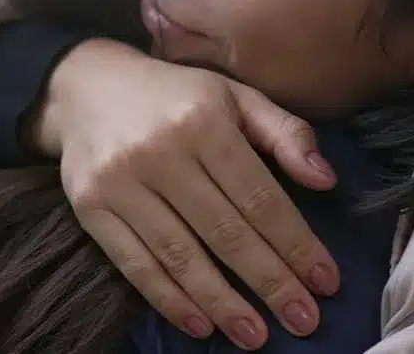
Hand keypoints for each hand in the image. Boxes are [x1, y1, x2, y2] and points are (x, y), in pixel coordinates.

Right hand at [29, 39, 340, 349]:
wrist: (86, 86)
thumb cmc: (176, 96)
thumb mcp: (235, 96)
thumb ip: (285, 132)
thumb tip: (327, 179)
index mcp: (204, 120)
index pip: (259, 195)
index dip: (295, 242)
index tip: (325, 281)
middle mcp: (161, 151)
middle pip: (225, 231)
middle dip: (270, 282)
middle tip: (304, 320)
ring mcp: (121, 182)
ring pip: (180, 255)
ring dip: (222, 303)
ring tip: (256, 335)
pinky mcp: (90, 208)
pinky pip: (135, 264)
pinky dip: (169, 299)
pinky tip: (200, 324)